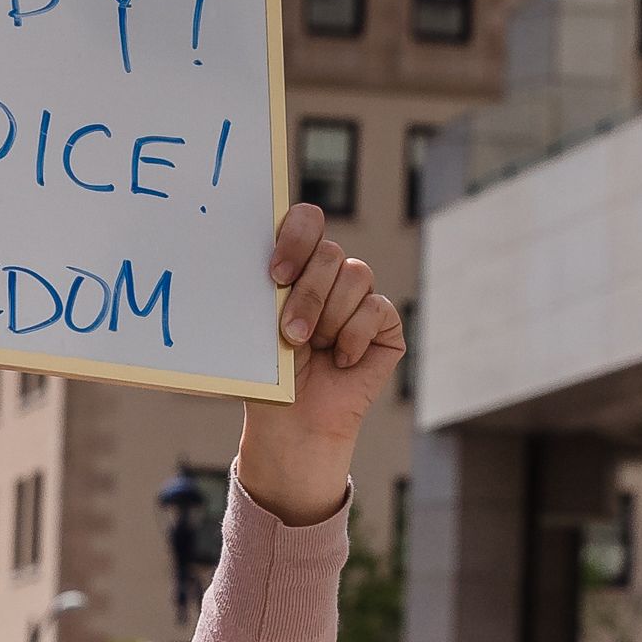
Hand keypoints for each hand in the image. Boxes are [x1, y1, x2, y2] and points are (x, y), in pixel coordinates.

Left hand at [234, 202, 397, 526]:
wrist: (292, 420)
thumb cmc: (269, 372)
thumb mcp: (258, 328)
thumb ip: (266, 292)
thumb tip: (257, 263)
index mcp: (296, 264)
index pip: (305, 221)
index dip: (296, 238)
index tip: (275, 275)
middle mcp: (330, 273)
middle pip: (329, 252)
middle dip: (308, 295)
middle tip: (290, 333)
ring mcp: (360, 296)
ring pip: (356, 275)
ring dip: (328, 318)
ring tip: (311, 349)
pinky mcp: (384, 322)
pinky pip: (376, 309)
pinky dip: (353, 337)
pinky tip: (339, 361)